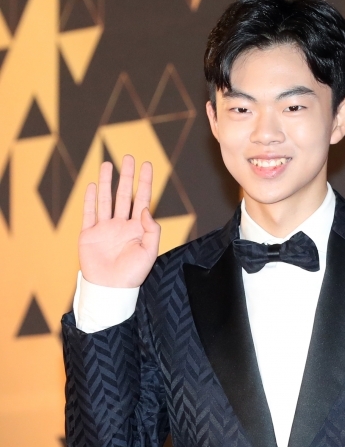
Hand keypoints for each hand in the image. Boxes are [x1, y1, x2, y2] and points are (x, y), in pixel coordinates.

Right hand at [78, 155, 160, 287]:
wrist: (110, 289)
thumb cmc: (132, 274)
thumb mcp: (149, 252)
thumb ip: (151, 230)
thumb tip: (144, 209)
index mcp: (137, 229)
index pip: (143, 200)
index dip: (145, 182)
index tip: (148, 165)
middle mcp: (122, 225)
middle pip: (124, 195)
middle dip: (127, 177)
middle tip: (128, 157)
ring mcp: (105, 229)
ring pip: (106, 200)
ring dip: (106, 182)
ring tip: (108, 164)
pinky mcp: (89, 234)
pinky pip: (89, 213)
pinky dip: (90, 199)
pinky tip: (92, 185)